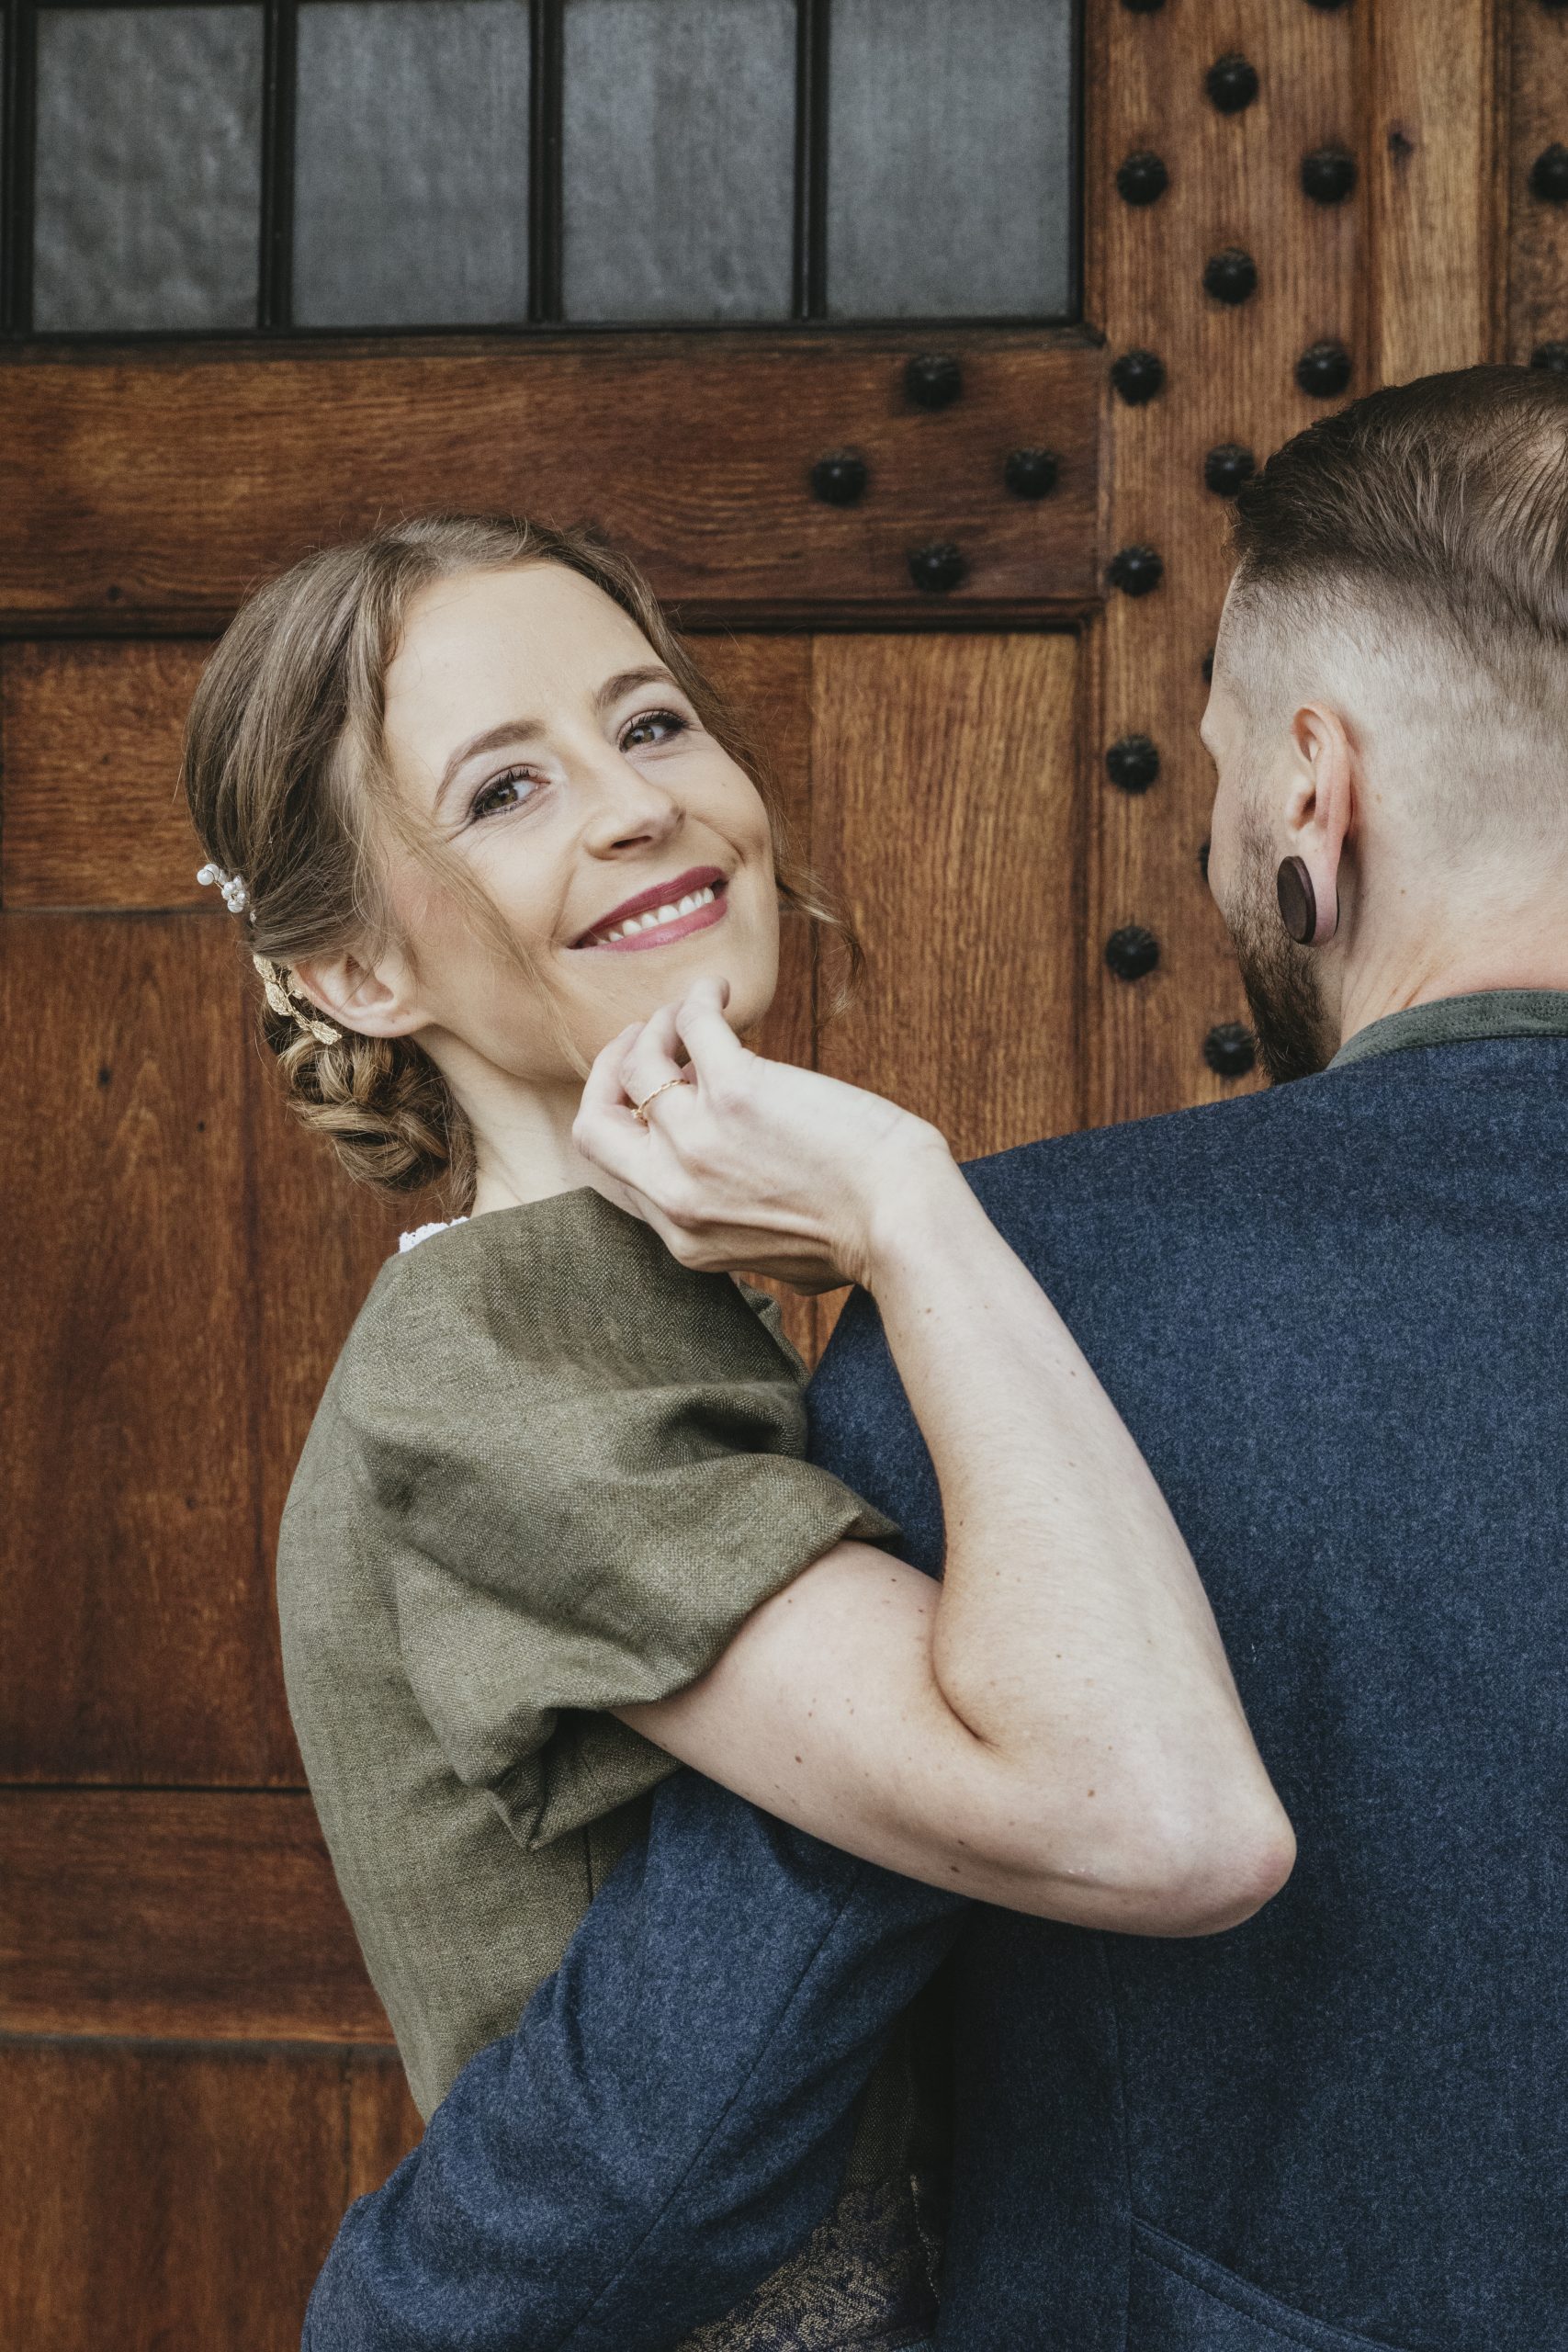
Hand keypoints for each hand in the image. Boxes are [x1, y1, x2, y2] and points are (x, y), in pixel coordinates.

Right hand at [571, 977, 952, 1292]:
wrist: (904, 1222)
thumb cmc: (865, 1237)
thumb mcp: (780, 1257)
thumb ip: (741, 1229)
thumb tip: (743, 1188)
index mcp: (683, 1236)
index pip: (616, 1175)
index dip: (631, 1126)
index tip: (659, 1094)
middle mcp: (675, 1192)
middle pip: (593, 1126)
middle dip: (608, 1076)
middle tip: (641, 1044)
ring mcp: (697, 1141)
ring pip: (636, 1064)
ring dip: (657, 1026)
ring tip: (691, 1011)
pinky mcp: (736, 1091)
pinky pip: (690, 1024)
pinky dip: (699, 998)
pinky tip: (720, 991)